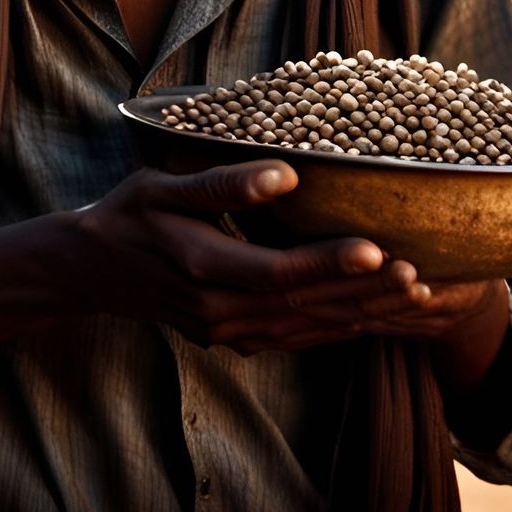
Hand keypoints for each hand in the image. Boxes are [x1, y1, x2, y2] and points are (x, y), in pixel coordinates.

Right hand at [63, 160, 501, 357]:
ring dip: (363, 315)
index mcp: (206, 273)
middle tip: (421, 273)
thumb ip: (222, 184)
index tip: (379, 249)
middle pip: (307, 309)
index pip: (281, 273)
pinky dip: (340, 329)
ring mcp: (230, 334)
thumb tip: (282, 173)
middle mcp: (222, 315)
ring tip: (415, 293)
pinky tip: (373, 316)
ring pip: (309, 329)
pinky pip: (298, 338)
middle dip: (367, 294)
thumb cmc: (129, 216)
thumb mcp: (163, 186)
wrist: (90, 270)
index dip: (331, 265)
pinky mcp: (235, 338)